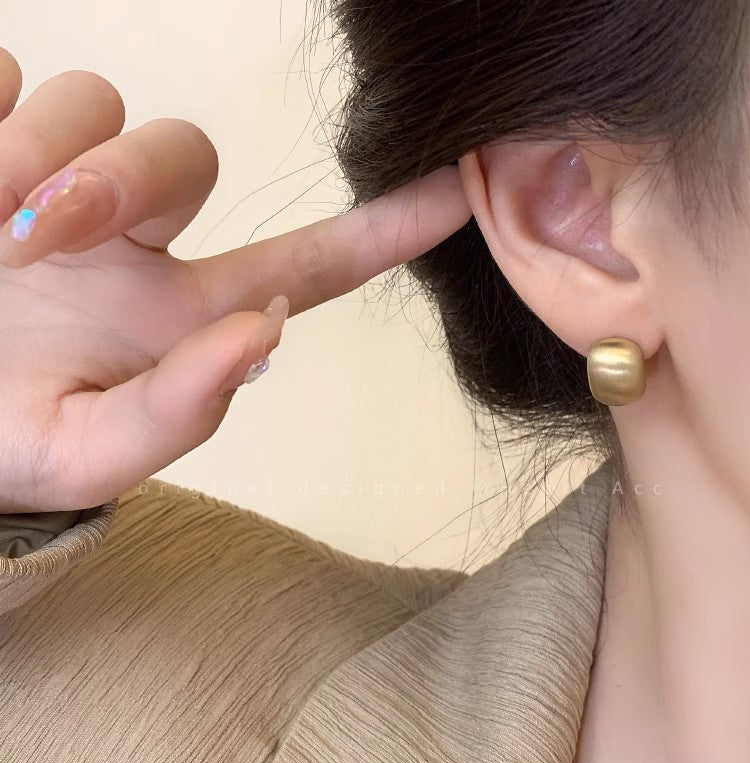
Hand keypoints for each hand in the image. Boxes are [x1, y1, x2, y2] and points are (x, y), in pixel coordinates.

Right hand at [0, 50, 470, 512]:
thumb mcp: (84, 452)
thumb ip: (176, 411)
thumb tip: (262, 335)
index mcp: (180, 309)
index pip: (308, 261)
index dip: (385, 229)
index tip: (459, 185)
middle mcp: (142, 238)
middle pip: (185, 149)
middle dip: (118, 179)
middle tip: (34, 236)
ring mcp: (69, 181)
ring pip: (97, 104)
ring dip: (36, 155)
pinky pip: (10, 76)